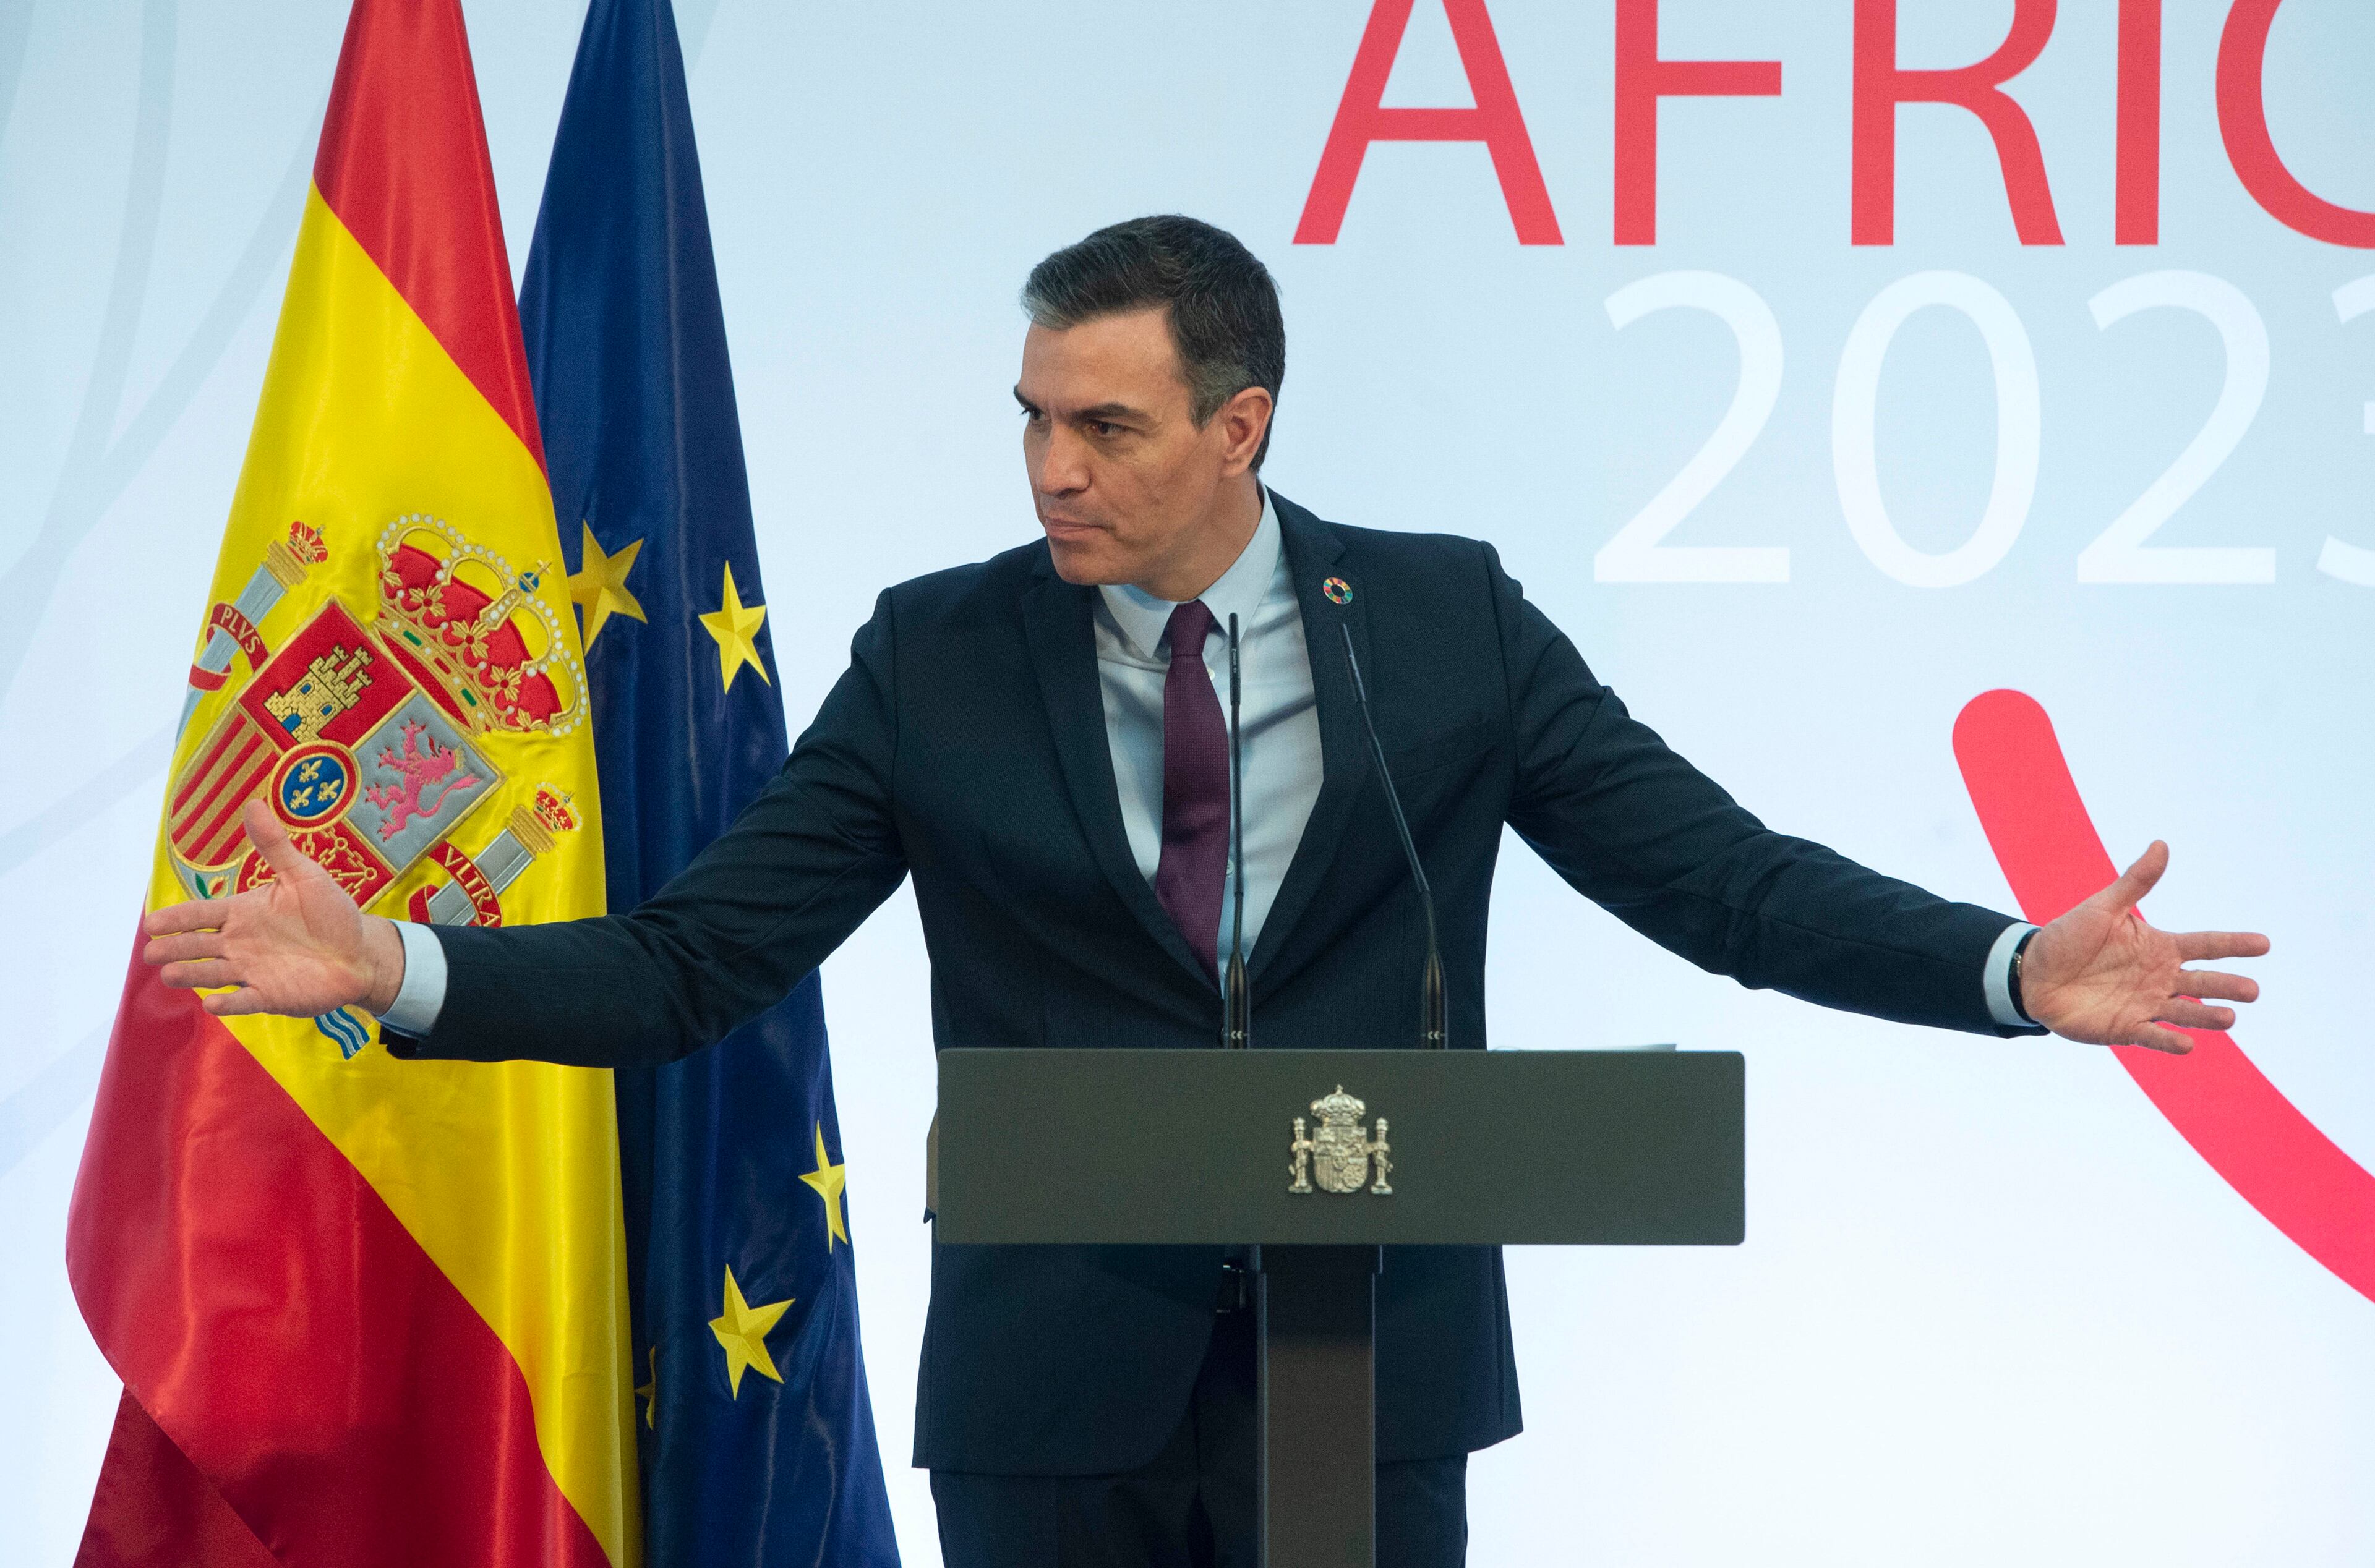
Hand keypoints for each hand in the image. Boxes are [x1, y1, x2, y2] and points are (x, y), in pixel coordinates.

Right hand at [142, 799, 407, 1017]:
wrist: (360, 951)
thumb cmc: (329, 912)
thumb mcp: (304, 875)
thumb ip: (275, 845)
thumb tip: (252, 803)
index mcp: (242, 913)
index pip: (200, 914)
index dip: (176, 918)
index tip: (151, 922)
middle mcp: (239, 943)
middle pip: (198, 946)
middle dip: (174, 949)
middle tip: (151, 952)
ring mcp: (251, 971)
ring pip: (212, 974)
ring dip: (191, 975)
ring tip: (169, 975)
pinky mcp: (269, 996)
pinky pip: (244, 1001)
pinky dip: (228, 1004)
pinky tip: (212, 1005)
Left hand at [2020, 840, 2268, 1054]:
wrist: (2033, 972)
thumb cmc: (2070, 937)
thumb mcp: (2104, 907)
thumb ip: (2135, 882)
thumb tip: (2161, 844)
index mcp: (2160, 948)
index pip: (2206, 945)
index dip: (2234, 944)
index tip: (2264, 944)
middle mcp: (2161, 978)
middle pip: (2203, 982)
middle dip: (2228, 986)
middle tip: (2252, 990)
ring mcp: (2146, 1004)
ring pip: (2185, 1012)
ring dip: (2207, 1016)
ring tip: (2230, 1018)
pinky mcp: (2127, 1028)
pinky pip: (2152, 1036)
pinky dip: (2169, 1041)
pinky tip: (2187, 1045)